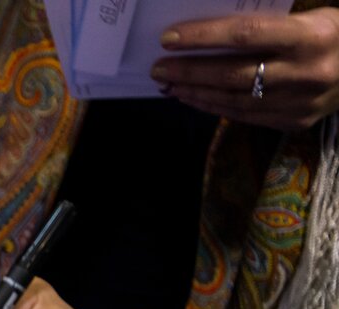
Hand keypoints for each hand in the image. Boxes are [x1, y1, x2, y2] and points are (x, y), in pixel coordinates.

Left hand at [152, 9, 338, 130]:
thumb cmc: (333, 33)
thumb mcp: (310, 17)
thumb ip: (267, 23)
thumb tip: (211, 28)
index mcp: (310, 36)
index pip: (245, 35)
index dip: (203, 37)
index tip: (169, 39)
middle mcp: (305, 72)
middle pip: (232, 74)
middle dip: (189, 71)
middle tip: (158, 68)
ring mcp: (300, 102)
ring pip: (234, 100)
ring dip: (195, 92)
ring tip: (169, 84)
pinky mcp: (295, 122)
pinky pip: (245, 115)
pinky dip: (215, 106)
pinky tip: (195, 97)